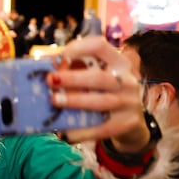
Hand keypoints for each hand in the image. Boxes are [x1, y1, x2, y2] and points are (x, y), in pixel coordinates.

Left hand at [48, 36, 148, 151]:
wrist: (132, 121)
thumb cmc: (105, 92)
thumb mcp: (99, 75)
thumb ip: (78, 69)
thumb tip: (47, 65)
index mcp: (119, 62)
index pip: (100, 46)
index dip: (78, 48)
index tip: (60, 57)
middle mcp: (127, 81)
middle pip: (98, 78)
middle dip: (72, 79)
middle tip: (50, 80)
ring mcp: (128, 103)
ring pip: (100, 102)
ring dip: (74, 101)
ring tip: (53, 101)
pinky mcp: (126, 124)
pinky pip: (100, 128)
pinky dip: (80, 131)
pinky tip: (63, 132)